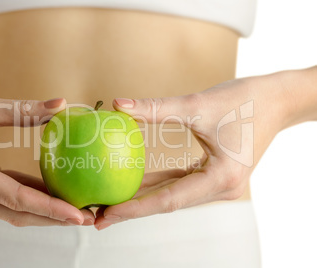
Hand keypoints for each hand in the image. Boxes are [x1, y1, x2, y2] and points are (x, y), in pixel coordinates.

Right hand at [0, 79, 93, 225]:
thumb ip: (23, 109)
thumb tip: (61, 105)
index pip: (15, 198)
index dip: (50, 209)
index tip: (78, 214)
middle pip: (15, 213)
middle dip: (53, 219)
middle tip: (87, 217)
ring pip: (9, 208)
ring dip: (42, 211)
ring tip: (75, 208)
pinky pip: (2, 194)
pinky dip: (28, 197)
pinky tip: (51, 192)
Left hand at [95, 74, 291, 229]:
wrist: (277, 99)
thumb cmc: (245, 100)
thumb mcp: (198, 104)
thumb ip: (156, 108)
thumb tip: (118, 104)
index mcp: (222, 178)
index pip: (170, 199)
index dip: (135, 207)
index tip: (107, 213)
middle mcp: (221, 188)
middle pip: (168, 204)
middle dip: (133, 210)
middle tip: (98, 216)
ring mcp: (219, 184)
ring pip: (172, 196)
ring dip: (142, 199)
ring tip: (110, 203)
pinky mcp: (214, 175)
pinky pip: (180, 183)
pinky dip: (158, 184)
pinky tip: (134, 182)